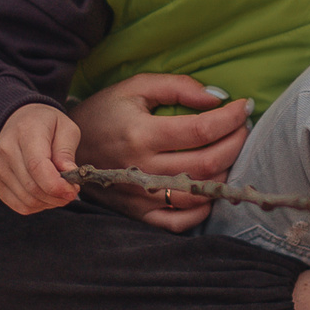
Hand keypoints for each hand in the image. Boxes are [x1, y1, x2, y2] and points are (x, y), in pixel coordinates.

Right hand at [0, 104, 82, 214]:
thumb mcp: (65, 128)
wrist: (18, 121)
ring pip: (27, 200)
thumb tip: (69, 174)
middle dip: (57, 196)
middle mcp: (6, 150)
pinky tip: (45, 194)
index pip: (37, 166)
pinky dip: (37, 206)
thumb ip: (67, 152)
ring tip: (59, 190)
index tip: (73, 190)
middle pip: (33, 187)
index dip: (56, 185)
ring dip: (49, 202)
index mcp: (25, 132)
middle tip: (71, 191)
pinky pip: (20, 206)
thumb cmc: (46, 125)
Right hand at [67, 73, 251, 231]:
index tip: (245, 108)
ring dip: (224, 174)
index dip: (231, 119)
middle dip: (236, 144)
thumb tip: (216, 98)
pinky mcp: (137, 212)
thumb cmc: (103, 112)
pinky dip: (201, 210)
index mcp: (141, 133)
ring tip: (230, 154)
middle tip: (243, 129)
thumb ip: (177, 87)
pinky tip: (209, 189)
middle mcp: (142, 168)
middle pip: (206, 163)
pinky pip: (177, 222)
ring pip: (197, 193)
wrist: (64, 148)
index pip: (201, 129)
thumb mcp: (135, 87)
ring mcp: (140, 195)